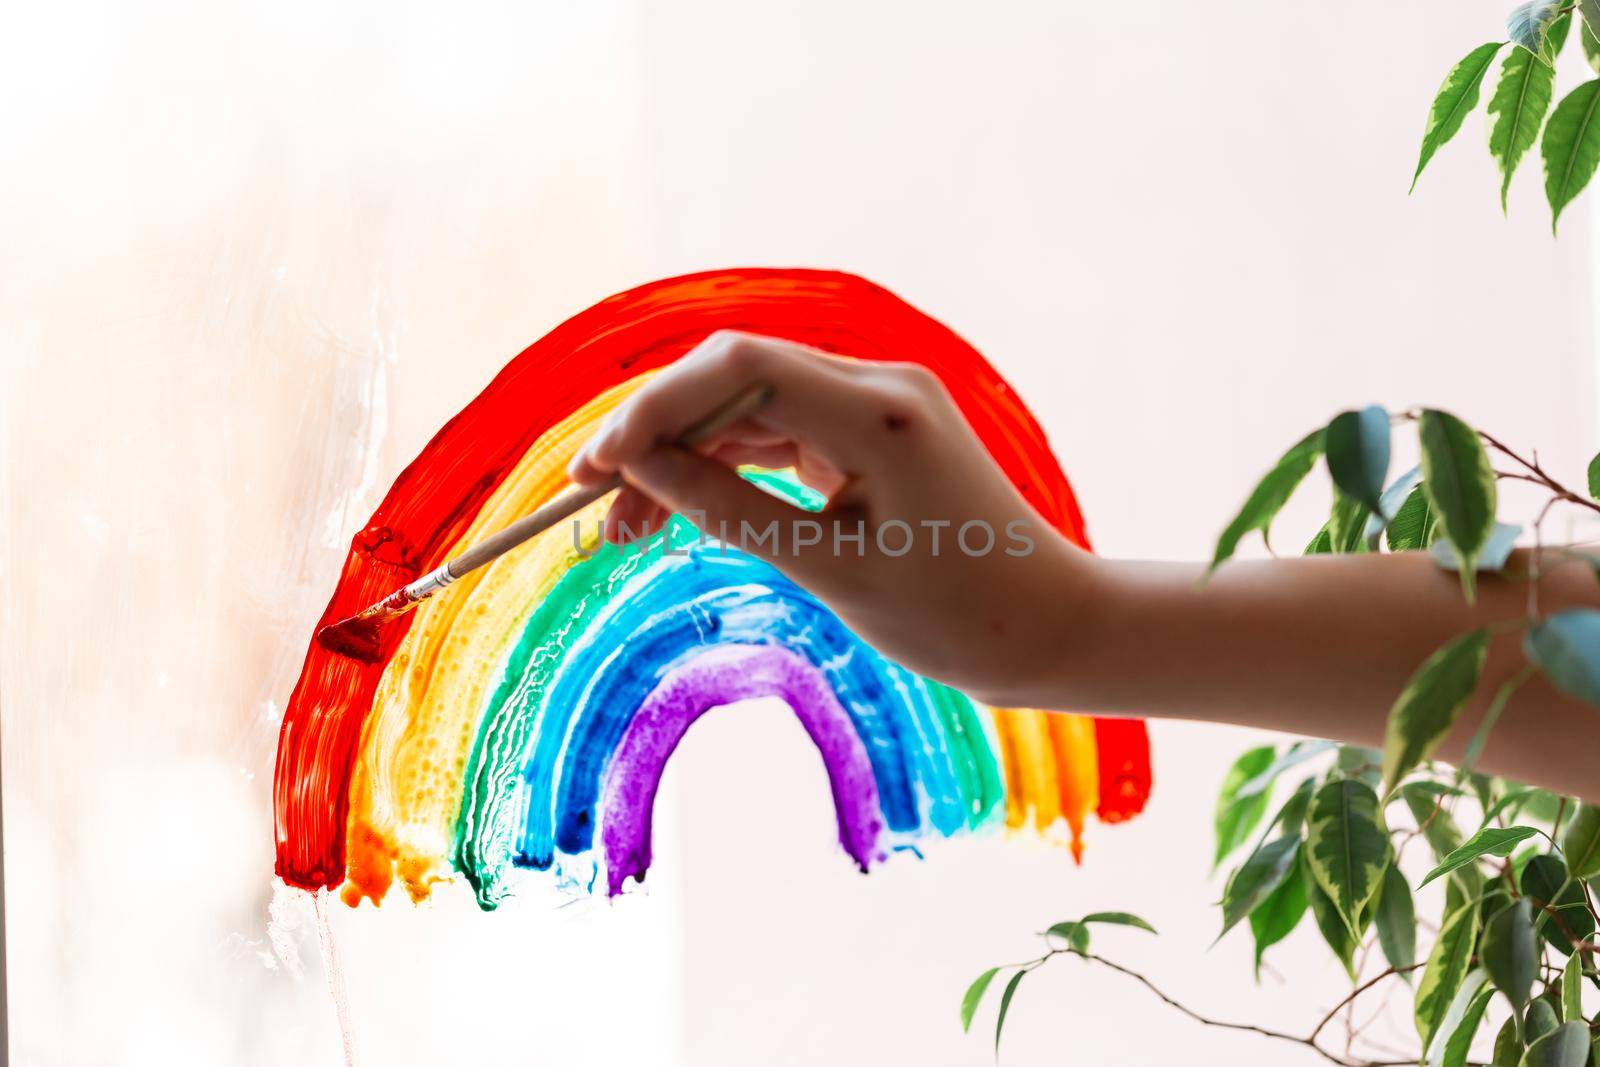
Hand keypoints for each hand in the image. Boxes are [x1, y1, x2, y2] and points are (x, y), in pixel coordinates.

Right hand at [567, 330, 1095, 706]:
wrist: (1047, 628)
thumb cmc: (955, 617)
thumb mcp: (828, 571)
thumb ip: (727, 508)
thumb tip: (636, 468)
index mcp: (880, 412)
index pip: (738, 366)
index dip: (652, 408)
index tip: (595, 470)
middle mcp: (879, 385)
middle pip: (734, 375)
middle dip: (656, 433)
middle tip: (594, 506)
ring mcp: (878, 402)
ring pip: (749, 402)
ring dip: (684, 453)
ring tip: (627, 526)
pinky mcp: (873, 429)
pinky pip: (780, 427)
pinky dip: (727, 463)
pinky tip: (682, 507)